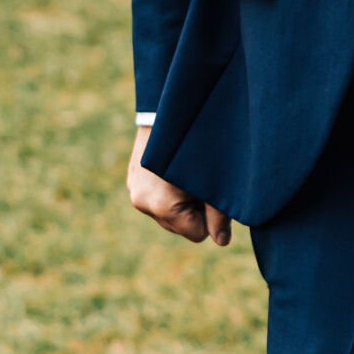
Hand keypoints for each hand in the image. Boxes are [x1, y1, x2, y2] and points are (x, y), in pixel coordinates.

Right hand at [128, 125, 231, 245]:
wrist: (168, 110)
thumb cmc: (198, 146)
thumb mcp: (214, 181)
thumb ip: (219, 215)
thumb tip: (222, 242)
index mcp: (163, 206)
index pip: (197, 234)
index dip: (211, 219)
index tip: (214, 197)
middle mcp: (143, 204)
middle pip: (180, 228)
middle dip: (194, 212)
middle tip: (202, 184)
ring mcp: (134, 192)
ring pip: (167, 215)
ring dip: (180, 203)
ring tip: (187, 176)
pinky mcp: (131, 182)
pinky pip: (155, 200)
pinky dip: (167, 192)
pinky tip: (174, 172)